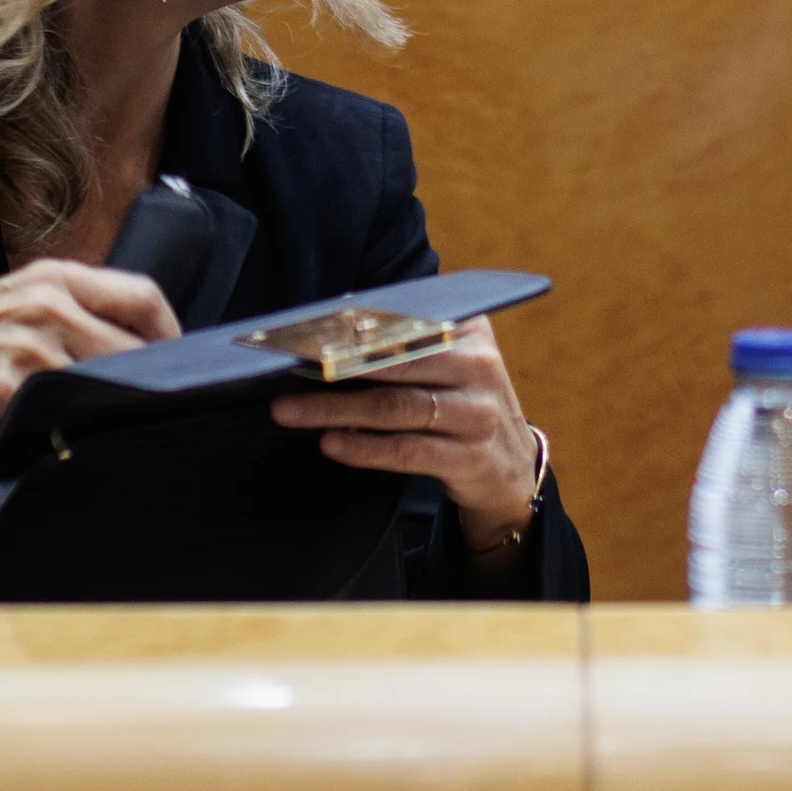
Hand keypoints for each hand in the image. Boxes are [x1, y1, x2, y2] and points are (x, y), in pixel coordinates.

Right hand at [0, 257, 179, 456]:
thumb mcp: (15, 305)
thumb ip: (73, 316)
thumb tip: (141, 352)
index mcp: (53, 276)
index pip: (144, 295)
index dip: (173, 335)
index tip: (182, 366)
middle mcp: (45, 301)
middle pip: (135, 345)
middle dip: (149, 381)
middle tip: (151, 408)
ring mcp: (24, 343)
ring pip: (105, 381)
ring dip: (111, 407)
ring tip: (101, 424)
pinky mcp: (2, 387)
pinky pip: (59, 413)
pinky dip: (68, 428)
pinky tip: (58, 435)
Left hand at [270, 320, 539, 556]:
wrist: (509, 466)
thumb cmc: (457, 402)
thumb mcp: (446, 361)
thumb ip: (403, 341)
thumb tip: (327, 324)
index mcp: (469, 328)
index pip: (404, 324)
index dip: (352, 330)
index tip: (304, 336)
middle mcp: (480, 365)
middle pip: (395, 363)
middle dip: (333, 370)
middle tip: (282, 373)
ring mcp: (479, 413)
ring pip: (396, 408)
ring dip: (336, 410)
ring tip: (290, 411)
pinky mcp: (472, 457)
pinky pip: (408, 451)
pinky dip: (365, 447)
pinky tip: (331, 443)